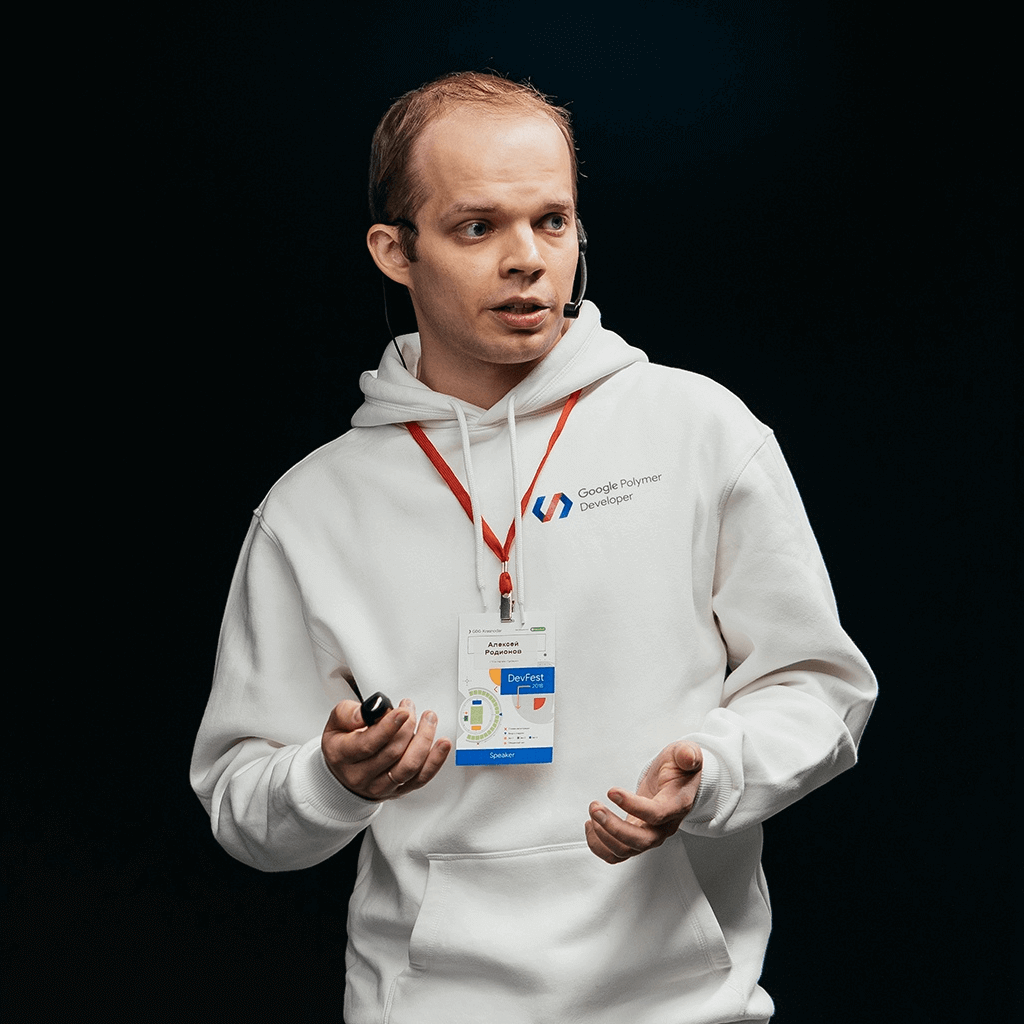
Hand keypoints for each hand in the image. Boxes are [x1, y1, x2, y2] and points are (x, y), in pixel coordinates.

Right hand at [322, 698, 450, 800]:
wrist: (343, 774)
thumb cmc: (342, 744)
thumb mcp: (336, 723)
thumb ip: (349, 712)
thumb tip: (374, 710)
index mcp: (342, 756)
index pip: (368, 744)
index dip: (389, 726)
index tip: (403, 711)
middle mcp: (361, 776)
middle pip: (393, 752)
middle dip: (407, 726)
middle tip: (410, 709)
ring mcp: (381, 786)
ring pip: (409, 766)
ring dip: (424, 740)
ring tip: (428, 720)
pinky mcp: (399, 790)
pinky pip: (421, 778)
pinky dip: (435, 760)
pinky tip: (442, 744)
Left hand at [585, 742, 702, 863]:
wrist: (677, 781)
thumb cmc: (679, 768)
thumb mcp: (685, 753)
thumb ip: (687, 754)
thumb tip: (688, 757)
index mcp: (676, 805)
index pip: (656, 814)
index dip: (633, 806)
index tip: (612, 791)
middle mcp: (664, 826)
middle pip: (640, 842)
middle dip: (613, 828)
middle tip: (595, 808)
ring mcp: (650, 834)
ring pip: (626, 850)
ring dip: (603, 836)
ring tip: (593, 812)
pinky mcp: (636, 835)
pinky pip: (617, 853)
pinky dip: (600, 845)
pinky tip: (591, 825)